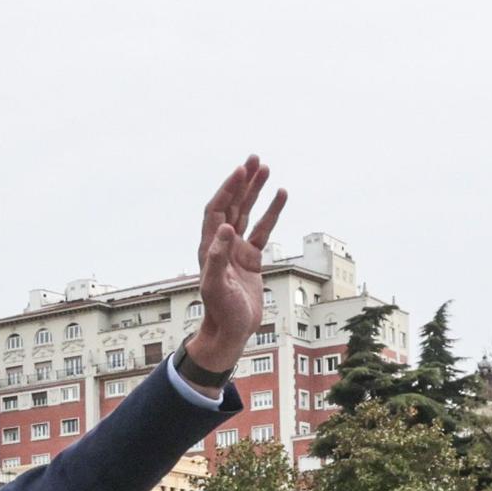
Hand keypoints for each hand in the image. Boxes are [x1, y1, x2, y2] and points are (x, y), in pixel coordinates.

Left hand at [192, 155, 287, 370]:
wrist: (230, 331)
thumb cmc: (221, 311)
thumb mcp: (217, 286)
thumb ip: (218, 257)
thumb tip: (225, 227)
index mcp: (210, 247)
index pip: (217, 209)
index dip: (228, 189)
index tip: (241, 170)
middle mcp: (221, 245)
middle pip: (232, 205)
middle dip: (242, 182)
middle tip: (255, 159)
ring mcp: (237, 250)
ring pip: (247, 213)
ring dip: (256, 191)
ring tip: (266, 168)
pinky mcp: (251, 259)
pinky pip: (263, 230)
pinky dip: (271, 213)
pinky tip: (281, 195)